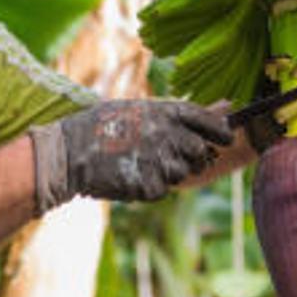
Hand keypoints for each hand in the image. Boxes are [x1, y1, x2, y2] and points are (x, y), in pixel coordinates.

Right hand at [30, 100, 232, 214]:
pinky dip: (149, 188)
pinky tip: (129, 175)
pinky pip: (162, 191)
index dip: (221, 132)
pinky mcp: (148, 185)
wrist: (67, 151)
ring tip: (139, 162)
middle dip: (194, 158)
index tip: (226, 138)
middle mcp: (167, 135)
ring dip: (168, 173)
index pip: (210, 122)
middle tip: (168, 155)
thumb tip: (229, 105)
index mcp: (166, 112)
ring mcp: (158, 161)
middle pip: (201, 153)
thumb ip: (184, 113)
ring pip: (182, 174)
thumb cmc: (104, 125)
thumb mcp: (143, 110)